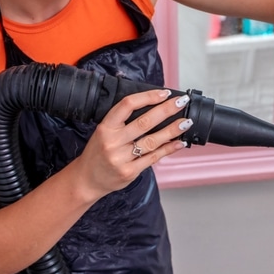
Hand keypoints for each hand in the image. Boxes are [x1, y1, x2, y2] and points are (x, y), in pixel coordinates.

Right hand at [69, 88, 189, 200]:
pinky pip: (153, 157)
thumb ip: (123, 120)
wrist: (87, 180)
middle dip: (166, 110)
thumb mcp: (103, 131)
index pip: (127, 105)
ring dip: (172, 130)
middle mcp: (113, 142)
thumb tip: (152, 105)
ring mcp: (121, 158)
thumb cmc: (98, 153)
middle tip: (181, 103)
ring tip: (186, 122)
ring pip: (152, 141)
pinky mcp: (129, 172)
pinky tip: (179, 142)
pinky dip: (169, 149)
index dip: (148, 97)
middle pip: (144, 122)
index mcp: (105, 127)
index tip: (164, 93)